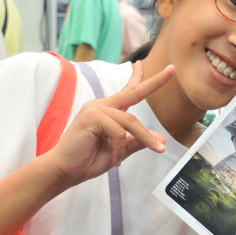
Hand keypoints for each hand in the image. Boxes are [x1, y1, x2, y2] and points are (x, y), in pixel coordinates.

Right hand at [48, 62, 173, 187]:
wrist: (63, 171)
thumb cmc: (87, 161)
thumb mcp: (119, 152)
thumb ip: (136, 143)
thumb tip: (161, 139)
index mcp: (108, 111)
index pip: (127, 91)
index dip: (138, 77)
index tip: (142, 63)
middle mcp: (102, 106)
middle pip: (133, 92)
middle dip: (155, 82)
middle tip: (172, 70)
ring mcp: (95, 109)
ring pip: (130, 121)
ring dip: (144, 138)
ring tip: (153, 151)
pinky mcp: (91, 117)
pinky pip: (118, 131)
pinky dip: (120, 148)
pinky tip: (115, 160)